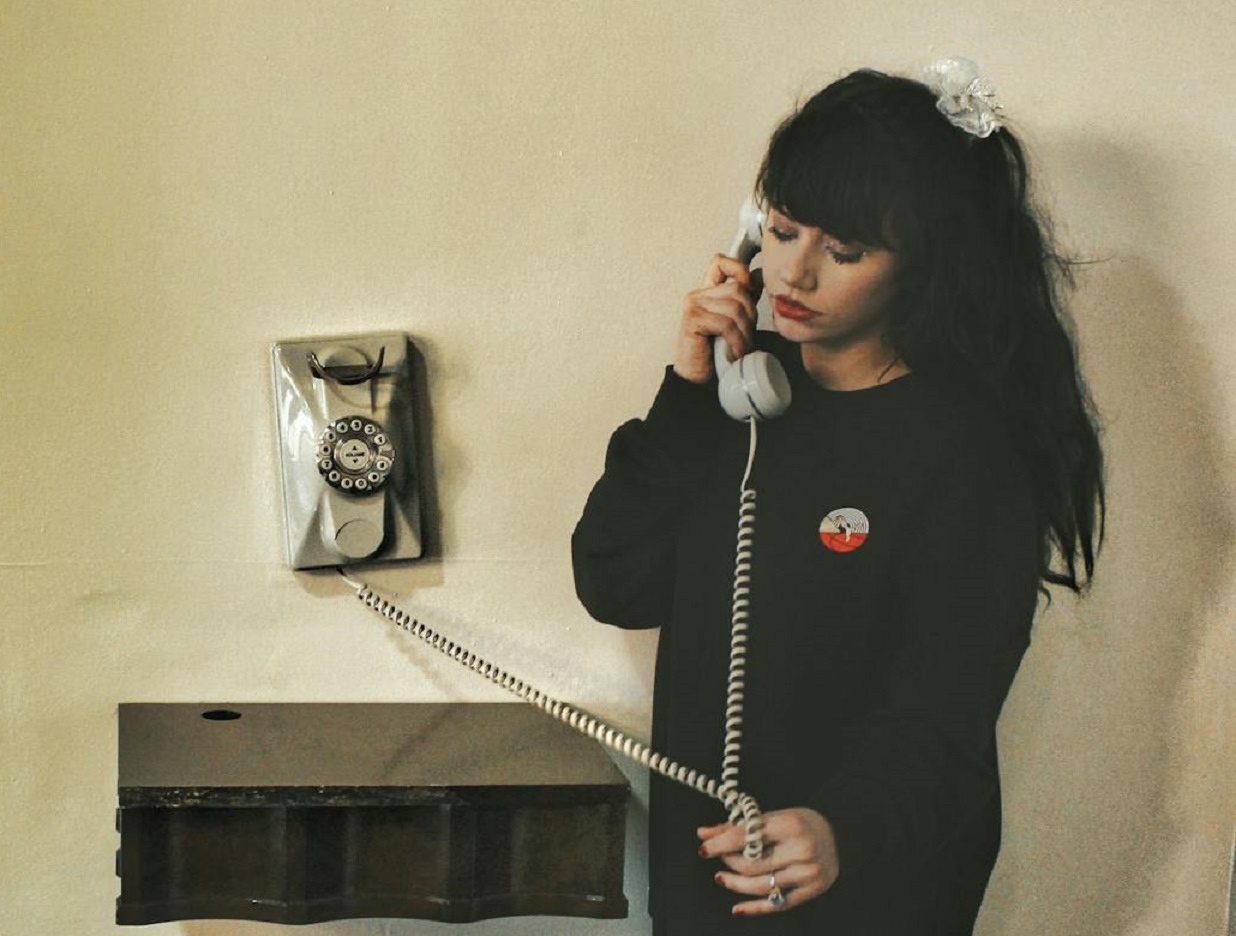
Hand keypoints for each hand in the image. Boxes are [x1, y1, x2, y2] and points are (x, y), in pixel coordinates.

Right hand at [673, 254, 759, 383]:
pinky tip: (734, 352)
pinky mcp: (692, 320)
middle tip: (747, 337)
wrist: (699, 380)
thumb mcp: (736, 322)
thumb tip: (759, 275)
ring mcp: (693, 305)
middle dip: (750, 315)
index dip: (739, 268)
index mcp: (709, 293)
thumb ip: (744, 300)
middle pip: (737, 289)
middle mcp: (698, 295)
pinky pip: (726, 324)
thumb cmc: (716, 354)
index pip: (721, 262)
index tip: (750, 287)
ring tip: (741, 347)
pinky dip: (736, 341)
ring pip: (734, 307)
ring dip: (744, 332)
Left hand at [697, 808, 839, 916]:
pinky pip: (776, 904)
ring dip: (735, 884)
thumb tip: (703, 833)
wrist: (841, 835)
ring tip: (721, 878)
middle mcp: (800, 850)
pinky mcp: (811, 891)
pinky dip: (754, 908)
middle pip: (751, 864)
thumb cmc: (802, 823)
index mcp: (789, 825)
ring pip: (760, 886)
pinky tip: (737, 908)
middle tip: (717, 857)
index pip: (745, 838)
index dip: (720, 844)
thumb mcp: (773, 816)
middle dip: (728, 861)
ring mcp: (807, 873)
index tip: (703, 847)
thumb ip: (738, 826)